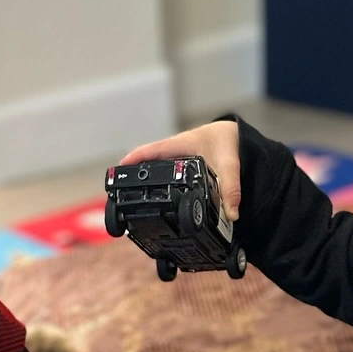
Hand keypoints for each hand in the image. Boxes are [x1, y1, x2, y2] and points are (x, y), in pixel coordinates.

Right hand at [119, 116, 241, 221]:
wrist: (234, 137)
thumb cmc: (227, 142)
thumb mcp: (230, 164)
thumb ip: (231, 188)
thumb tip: (230, 213)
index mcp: (180, 145)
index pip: (151, 152)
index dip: (133, 161)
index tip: (118, 172)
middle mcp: (173, 153)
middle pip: (147, 164)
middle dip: (132, 177)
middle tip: (119, 194)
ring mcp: (174, 161)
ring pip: (154, 172)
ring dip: (144, 183)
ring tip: (132, 203)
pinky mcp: (180, 169)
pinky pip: (164, 177)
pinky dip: (158, 187)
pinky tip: (156, 203)